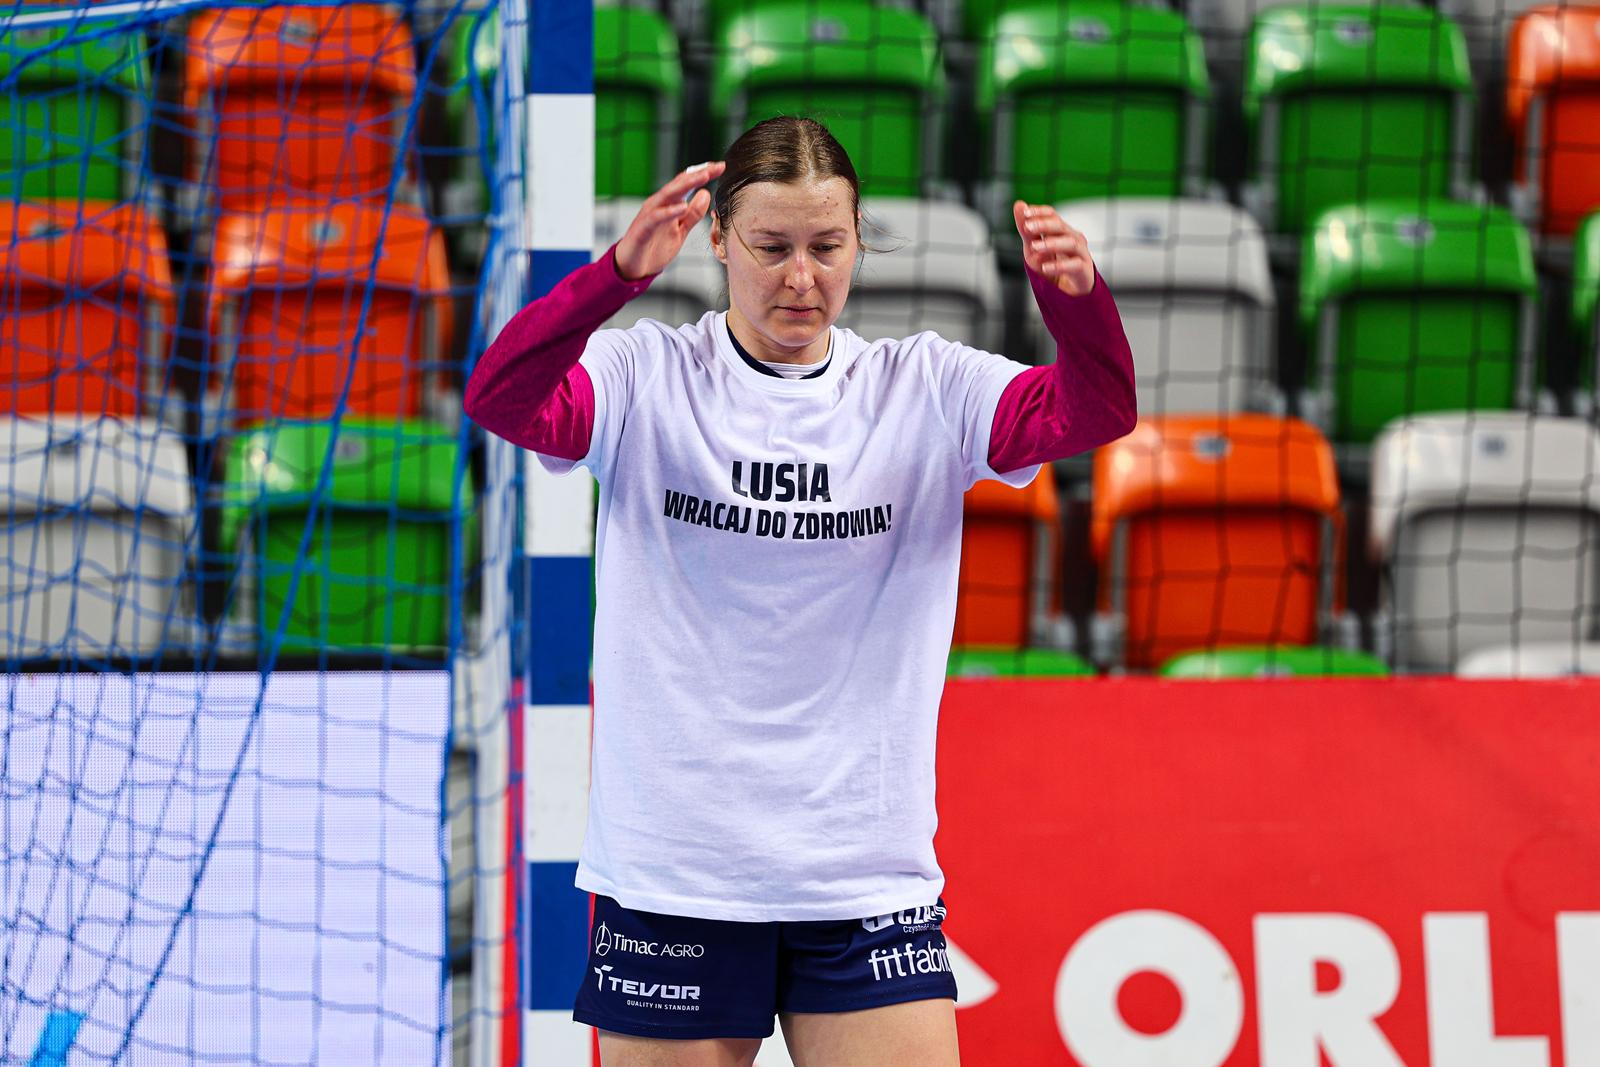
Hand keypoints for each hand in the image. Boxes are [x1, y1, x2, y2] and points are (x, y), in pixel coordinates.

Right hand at [614, 161, 726, 280]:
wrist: (632, 268)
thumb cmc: (653, 248)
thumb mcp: (680, 232)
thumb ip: (693, 214)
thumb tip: (706, 194)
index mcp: (668, 204)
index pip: (686, 184)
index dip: (702, 174)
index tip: (720, 167)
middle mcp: (658, 205)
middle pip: (679, 184)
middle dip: (697, 174)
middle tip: (715, 167)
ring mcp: (649, 216)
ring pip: (667, 195)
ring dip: (685, 185)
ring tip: (703, 177)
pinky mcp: (642, 229)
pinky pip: (655, 217)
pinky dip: (669, 211)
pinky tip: (682, 207)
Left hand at [1013, 200, 1094, 295]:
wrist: (1066, 294)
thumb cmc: (1052, 268)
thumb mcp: (1033, 250)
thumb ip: (1026, 230)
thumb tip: (1019, 204)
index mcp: (1061, 231)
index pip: (1052, 215)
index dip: (1039, 212)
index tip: (1025, 213)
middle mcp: (1073, 239)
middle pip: (1061, 226)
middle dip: (1044, 224)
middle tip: (1027, 227)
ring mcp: (1081, 254)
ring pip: (1071, 243)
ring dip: (1051, 243)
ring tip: (1035, 247)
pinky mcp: (1084, 271)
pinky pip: (1074, 265)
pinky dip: (1059, 266)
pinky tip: (1045, 267)